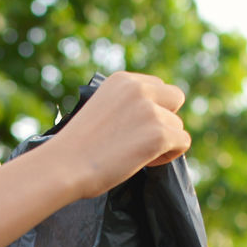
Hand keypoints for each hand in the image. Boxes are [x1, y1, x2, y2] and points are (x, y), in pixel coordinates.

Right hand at [45, 71, 190, 198]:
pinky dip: (169, 156)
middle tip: (141, 140)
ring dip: (163, 142)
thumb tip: (151, 118)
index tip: (131, 128)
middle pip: (176, 98)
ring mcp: (151, 111)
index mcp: (122, 80)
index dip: (151, 110)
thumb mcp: (101, 110)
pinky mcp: (159, 134)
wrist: (64, 166)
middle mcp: (139, 89)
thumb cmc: (76, 148)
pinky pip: (183, 142)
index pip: (158, 87)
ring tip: (135, 154)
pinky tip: (144, 161)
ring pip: (177, 126)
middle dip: (165, 119)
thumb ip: (126, 106)